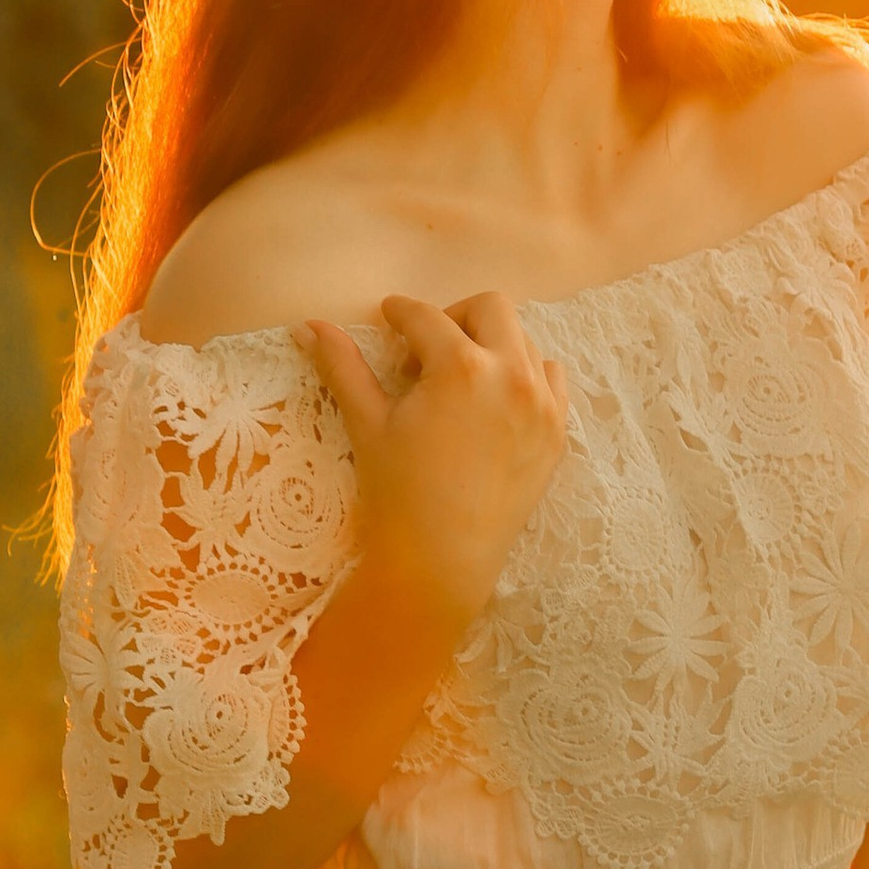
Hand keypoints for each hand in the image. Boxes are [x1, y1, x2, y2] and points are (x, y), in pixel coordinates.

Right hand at [306, 290, 568, 642]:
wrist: (442, 561)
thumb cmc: (398, 492)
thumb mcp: (367, 423)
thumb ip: (342, 366)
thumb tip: (311, 325)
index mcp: (461, 367)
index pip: (425, 317)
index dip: (399, 313)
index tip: (388, 318)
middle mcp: (512, 375)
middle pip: (490, 308)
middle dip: (454, 317)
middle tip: (426, 351)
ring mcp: (542, 404)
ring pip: (525, 341)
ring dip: (492, 345)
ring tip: (461, 381)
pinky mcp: (557, 432)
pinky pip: (551, 380)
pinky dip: (526, 376)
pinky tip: (496, 402)